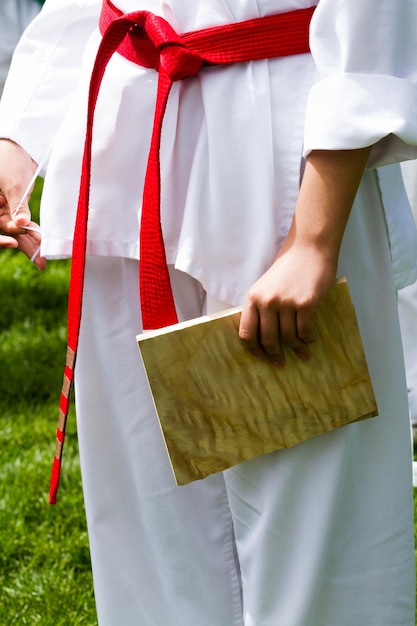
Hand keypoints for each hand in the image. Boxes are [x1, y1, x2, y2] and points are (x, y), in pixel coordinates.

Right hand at [0, 139, 45, 268]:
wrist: (19, 148)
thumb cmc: (9, 159)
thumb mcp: (13, 182)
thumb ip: (17, 205)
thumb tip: (21, 225)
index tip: (13, 242)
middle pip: (4, 231)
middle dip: (22, 244)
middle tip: (40, 258)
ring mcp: (3, 212)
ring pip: (16, 232)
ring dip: (30, 244)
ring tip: (43, 259)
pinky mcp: (15, 211)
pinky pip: (24, 226)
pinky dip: (33, 234)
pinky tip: (43, 246)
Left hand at [239, 243, 336, 366]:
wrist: (310, 248)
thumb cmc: (289, 266)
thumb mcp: (266, 285)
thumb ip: (262, 306)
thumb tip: (264, 336)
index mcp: (253, 297)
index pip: (247, 333)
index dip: (254, 349)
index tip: (261, 357)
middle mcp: (267, 302)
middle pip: (268, 339)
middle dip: (274, 355)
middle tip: (279, 363)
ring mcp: (286, 303)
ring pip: (288, 338)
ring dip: (296, 348)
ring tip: (302, 353)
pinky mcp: (306, 304)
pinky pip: (305, 331)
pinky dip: (308, 339)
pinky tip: (310, 340)